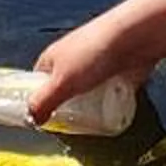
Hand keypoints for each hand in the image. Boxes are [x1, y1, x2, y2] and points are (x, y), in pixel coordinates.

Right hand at [31, 12, 153, 124]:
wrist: (134, 39)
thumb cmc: (92, 53)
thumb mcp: (60, 83)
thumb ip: (43, 103)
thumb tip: (31, 120)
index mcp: (53, 57)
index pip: (38, 81)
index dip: (38, 99)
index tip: (43, 119)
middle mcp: (73, 59)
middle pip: (64, 89)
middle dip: (67, 107)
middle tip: (68, 126)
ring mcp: (96, 65)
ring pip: (88, 92)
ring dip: (90, 106)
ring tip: (91, 123)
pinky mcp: (117, 72)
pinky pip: (109, 92)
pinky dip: (109, 102)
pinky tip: (111, 114)